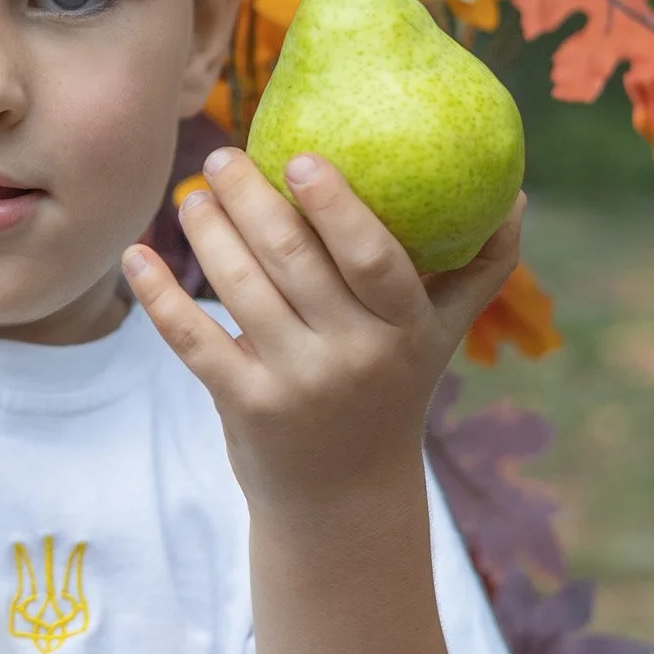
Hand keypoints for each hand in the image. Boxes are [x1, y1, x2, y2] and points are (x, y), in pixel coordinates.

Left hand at [122, 146, 526, 508]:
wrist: (344, 497)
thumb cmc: (392, 390)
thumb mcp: (440, 336)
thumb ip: (478, 268)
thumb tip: (516, 192)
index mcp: (403, 328)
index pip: (374, 257)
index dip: (336, 206)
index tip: (300, 156)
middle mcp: (353, 356)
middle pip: (292, 260)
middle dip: (250, 199)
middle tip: (224, 156)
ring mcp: (296, 383)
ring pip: (240, 289)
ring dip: (206, 232)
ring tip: (193, 195)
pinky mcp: (245, 406)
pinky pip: (193, 340)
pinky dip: (160, 295)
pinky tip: (137, 254)